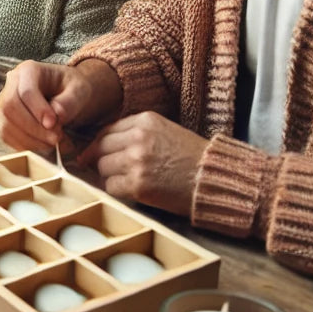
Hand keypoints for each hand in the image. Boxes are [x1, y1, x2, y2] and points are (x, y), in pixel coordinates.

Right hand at [0, 60, 97, 152]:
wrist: (67, 95)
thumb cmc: (72, 89)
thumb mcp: (79, 90)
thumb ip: (70, 101)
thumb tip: (57, 116)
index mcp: (28, 70)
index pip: (26, 91)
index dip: (38, 110)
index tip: (54, 124)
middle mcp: (11, 85)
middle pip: (10, 108)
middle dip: (33, 128)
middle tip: (56, 139)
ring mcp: (4, 104)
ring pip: (6, 125)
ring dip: (30, 140)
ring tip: (54, 143)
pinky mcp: (5, 121)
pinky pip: (7, 137)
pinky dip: (26, 146)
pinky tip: (44, 147)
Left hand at [78, 112, 206, 215]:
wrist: (215, 180)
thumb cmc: (192, 158)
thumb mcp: (164, 131)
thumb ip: (135, 132)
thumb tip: (102, 144)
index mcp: (144, 120)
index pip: (106, 130)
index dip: (100, 145)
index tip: (98, 154)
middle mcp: (138, 138)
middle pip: (100, 148)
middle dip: (101, 160)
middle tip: (109, 170)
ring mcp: (137, 161)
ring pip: (102, 168)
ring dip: (110, 176)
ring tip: (128, 180)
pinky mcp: (138, 185)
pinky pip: (110, 187)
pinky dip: (117, 190)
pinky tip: (132, 190)